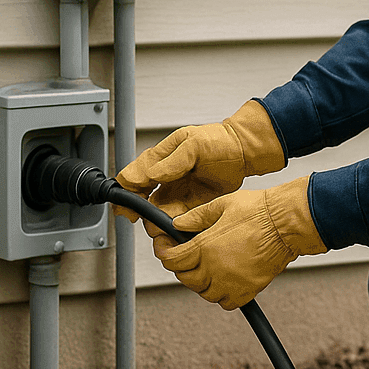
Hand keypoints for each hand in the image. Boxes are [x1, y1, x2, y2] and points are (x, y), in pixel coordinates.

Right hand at [115, 100, 284, 221]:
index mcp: (159, 159)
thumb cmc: (219, 141)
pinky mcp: (189, 205)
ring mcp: (175, 192)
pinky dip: (173, 225)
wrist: (242, 152)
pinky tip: (176, 227)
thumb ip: (171, 161)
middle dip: (138, 212)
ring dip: (156, 221)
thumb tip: (151, 174)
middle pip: (138, 199)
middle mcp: (163, 177)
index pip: (131, 177)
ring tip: (163, 226)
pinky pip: (175, 218)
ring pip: (155, 212)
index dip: (125, 192)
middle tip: (144, 219)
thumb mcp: (193, 144)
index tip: (128, 205)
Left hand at [151, 176, 326, 310]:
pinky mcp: (248, 290)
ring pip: (204, 293)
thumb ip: (196, 217)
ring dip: (201, 283)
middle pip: (186, 278)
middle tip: (187, 256)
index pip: (172, 259)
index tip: (166, 248)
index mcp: (205, 246)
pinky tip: (224, 281)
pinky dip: (222, 295)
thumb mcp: (221, 205)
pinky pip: (227, 303)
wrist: (287, 224)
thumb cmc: (260, 212)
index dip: (164, 252)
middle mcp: (216, 268)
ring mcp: (232, 282)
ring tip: (207, 268)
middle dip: (183, 267)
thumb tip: (178, 224)